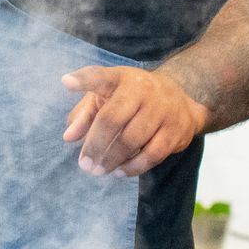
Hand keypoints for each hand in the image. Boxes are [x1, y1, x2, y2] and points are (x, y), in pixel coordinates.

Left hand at [62, 65, 209, 176]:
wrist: (181, 96)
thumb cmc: (132, 98)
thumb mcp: (108, 98)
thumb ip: (86, 115)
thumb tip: (68, 137)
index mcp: (119, 78)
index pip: (100, 76)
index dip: (84, 80)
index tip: (67, 82)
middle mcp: (141, 90)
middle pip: (112, 119)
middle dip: (95, 145)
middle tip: (84, 165)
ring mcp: (161, 109)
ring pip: (132, 140)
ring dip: (112, 159)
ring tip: (99, 171)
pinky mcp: (176, 129)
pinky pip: (152, 154)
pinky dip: (134, 166)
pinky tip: (120, 172)